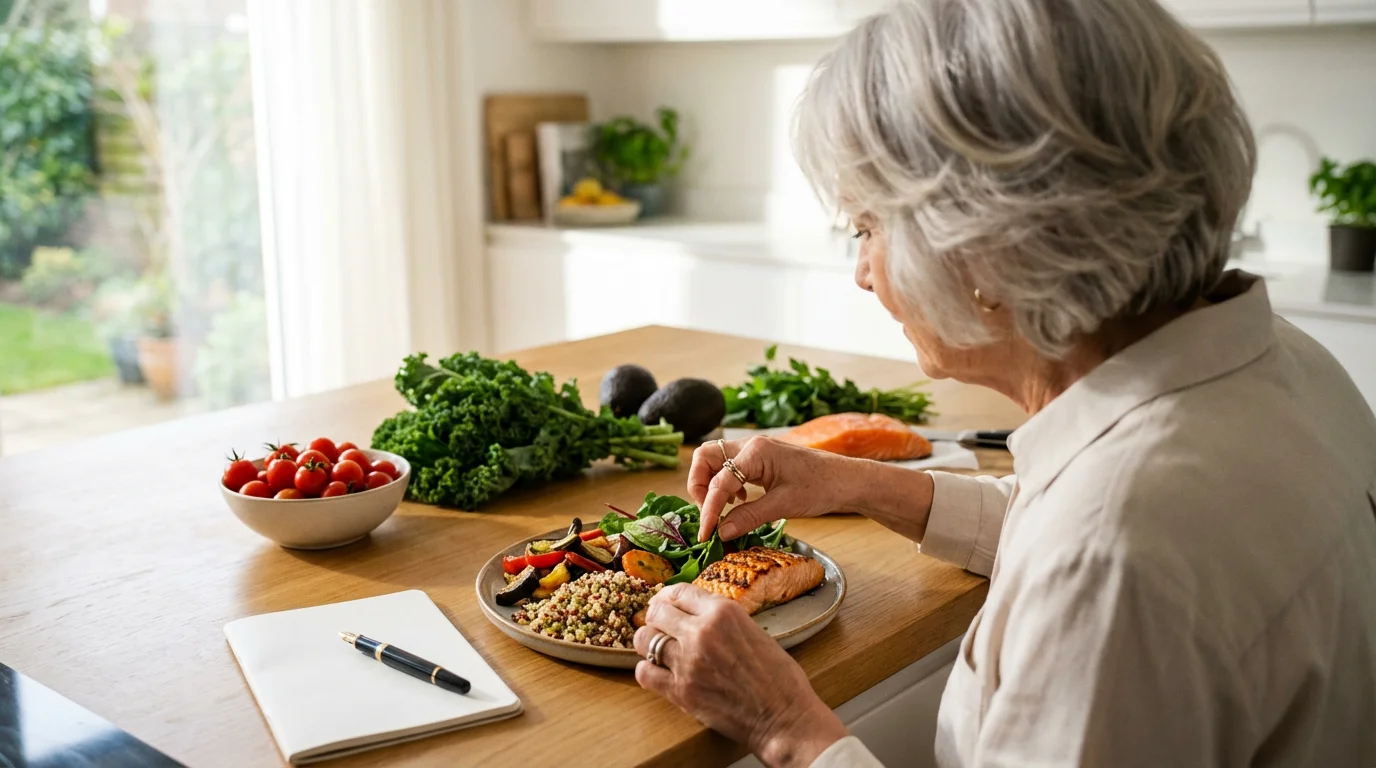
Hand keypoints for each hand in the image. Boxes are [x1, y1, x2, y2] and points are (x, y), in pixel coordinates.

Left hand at [633, 584, 847, 767]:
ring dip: (648, 643)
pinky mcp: (681, 691)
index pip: (680, 592)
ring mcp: (687, 662)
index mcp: (723, 612)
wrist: (783, 717)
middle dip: (655, 617)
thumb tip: (700, 616)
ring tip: (655, 649)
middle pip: (658, 612)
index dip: (668, 596)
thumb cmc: (778, 678)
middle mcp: (701, 632)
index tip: (664, 603)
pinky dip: (647, 670)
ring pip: (645, 640)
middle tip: (658, 625)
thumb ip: (723, 621)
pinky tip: (656, 672)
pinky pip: (645, 673)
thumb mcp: (755, 631)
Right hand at [690, 436, 938, 544]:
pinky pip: (730, 465)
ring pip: (715, 459)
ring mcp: (755, 450)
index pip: (719, 482)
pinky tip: (739, 501)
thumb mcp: (783, 506)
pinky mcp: (760, 458)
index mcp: (756, 453)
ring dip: (710, 483)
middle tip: (708, 511)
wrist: (846, 480)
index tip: (705, 534)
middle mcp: (751, 446)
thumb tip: (721, 532)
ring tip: (722, 508)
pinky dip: (725, 482)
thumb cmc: (820, 488)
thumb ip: (748, 517)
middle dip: (698, 484)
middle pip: (706, 456)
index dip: (708, 510)